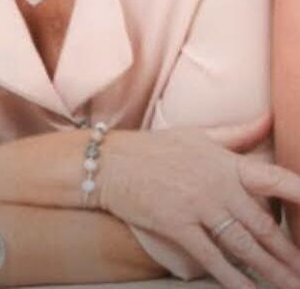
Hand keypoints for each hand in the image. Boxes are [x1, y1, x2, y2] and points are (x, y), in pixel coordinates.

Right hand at [99, 114, 299, 288]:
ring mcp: (198, 206)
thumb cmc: (155, 148)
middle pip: (262, 224)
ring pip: (243, 244)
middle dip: (288, 252)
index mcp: (225, 161)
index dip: (298, 192)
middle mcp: (217, 184)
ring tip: (290, 286)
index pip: (272, 178)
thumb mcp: (197, 135)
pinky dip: (233, 278)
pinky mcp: (178, 225)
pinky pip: (212, 257)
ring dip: (270, 269)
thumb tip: (269, 119)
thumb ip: (237, 134)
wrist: (111, 162)